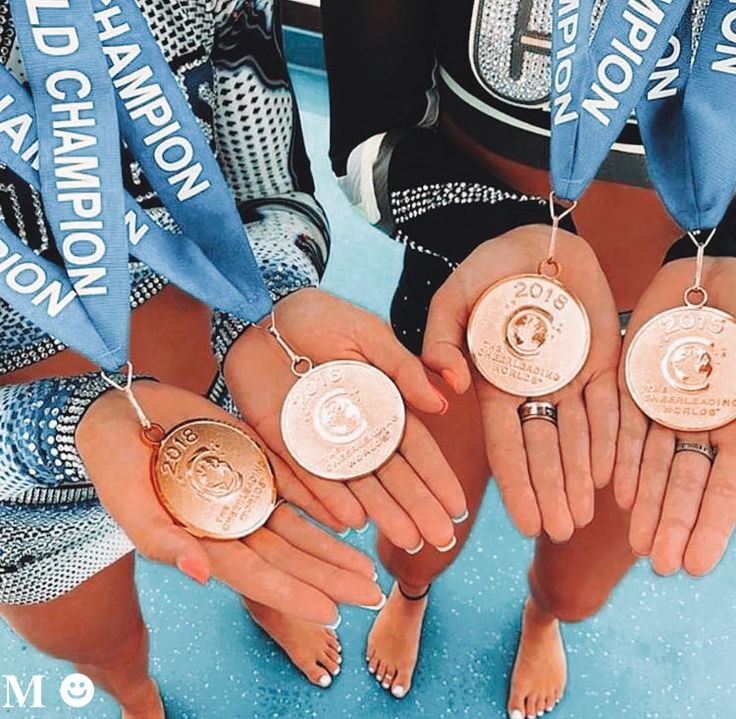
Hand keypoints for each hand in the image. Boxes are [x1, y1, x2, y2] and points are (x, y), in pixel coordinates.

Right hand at [77, 380, 381, 624]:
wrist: (122, 412)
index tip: (332, 611)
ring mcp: (246, 491)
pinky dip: (322, 498)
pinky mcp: (256, 460)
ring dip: (333, 546)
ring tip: (368, 567)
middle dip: (329, 577)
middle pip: (289, 555)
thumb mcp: (128, 503)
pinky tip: (351, 514)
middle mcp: (231, 522)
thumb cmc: (114, 462)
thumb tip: (201, 575)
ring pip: (299, 526)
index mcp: (202, 541)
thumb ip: (161, 541)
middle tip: (370, 594)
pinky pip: (295, 482)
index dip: (293, 593)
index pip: (255, 575)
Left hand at [223, 288, 467, 552]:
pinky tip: (352, 520)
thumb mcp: (368, 336)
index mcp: (380, 404)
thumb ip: (402, 369)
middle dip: (417, 505)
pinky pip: (308, 476)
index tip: (457, 507)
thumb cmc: (319, 318)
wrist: (261, 313)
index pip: (414, 447)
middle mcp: (354, 429)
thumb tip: (442, 405)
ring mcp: (320, 441)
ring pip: (356, 483)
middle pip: (390, 474)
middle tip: (440, 538)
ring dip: (382, 510)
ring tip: (406, 539)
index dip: (436, 476)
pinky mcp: (284, 444)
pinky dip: (329, 497)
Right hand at [422, 224, 620, 540]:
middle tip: (558, 532)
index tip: (522, 522)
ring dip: (580, 478)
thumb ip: (440, 341)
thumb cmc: (488, 270)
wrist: (536, 242)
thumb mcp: (452, 300)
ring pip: (578, 436)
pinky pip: (609, 406)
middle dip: (550, 491)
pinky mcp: (601, 362)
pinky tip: (610, 477)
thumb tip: (449, 388)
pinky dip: (611, 440)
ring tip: (584, 519)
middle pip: (543, 449)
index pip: (504, 442)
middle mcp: (533, 389)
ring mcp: (568, 378)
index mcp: (494, 382)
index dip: (515, 482)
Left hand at [613, 257, 735, 575]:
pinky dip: (622, 458)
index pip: (724, 487)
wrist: (716, 273)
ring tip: (635, 541)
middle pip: (685, 482)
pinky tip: (616, 492)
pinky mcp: (634, 382)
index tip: (691, 566)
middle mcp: (701, 422)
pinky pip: (626, 425)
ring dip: (646, 502)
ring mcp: (666, 404)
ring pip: (654, 462)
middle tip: (658, 564)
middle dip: (672, 523)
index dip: (709, 526)